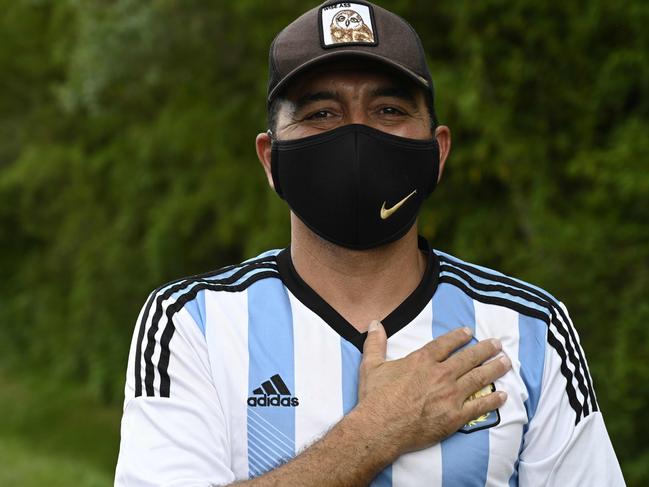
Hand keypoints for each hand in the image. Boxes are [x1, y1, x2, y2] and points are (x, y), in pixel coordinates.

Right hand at [356, 321, 509, 457]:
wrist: (379, 428)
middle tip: (498, 344)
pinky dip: (493, 400)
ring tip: (506, 362)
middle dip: (485, 349)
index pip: (445, 344)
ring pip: (478, 378)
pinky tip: (503, 395)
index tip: (469, 332)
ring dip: (494, 369)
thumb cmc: (375, 398)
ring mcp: (450, 395)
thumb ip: (375, 343)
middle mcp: (440, 374)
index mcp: (421, 361)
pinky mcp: (454, 417)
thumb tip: (374, 323)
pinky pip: (479, 406)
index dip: (458, 336)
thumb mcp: (371, 366)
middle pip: (468, 358)